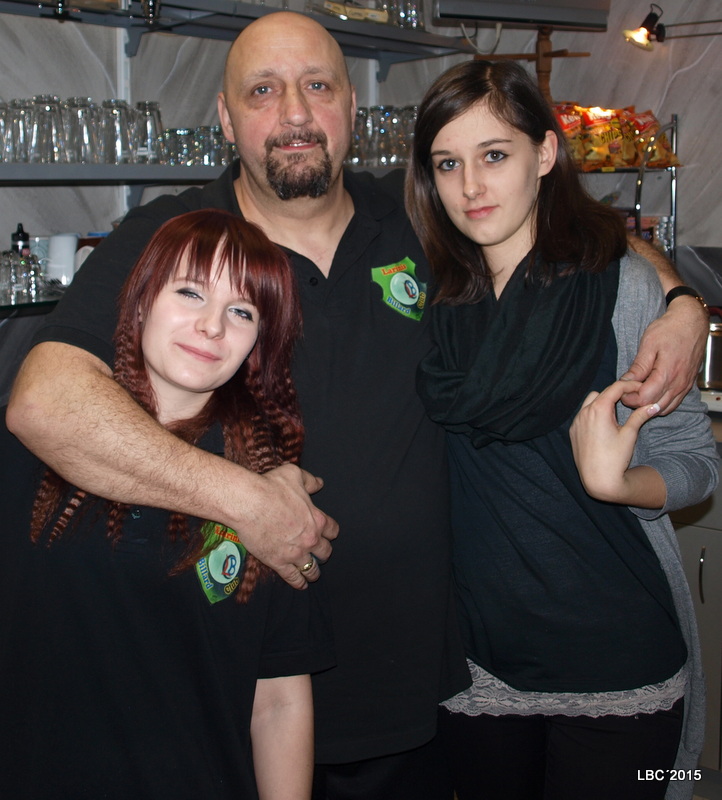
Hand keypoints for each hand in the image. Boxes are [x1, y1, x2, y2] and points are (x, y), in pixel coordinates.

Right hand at [234, 463, 337, 589]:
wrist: (249, 502)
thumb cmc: (271, 486)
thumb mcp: (294, 475)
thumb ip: (309, 481)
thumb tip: (319, 483)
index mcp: (316, 519)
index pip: (332, 530)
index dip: (330, 532)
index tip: (328, 534)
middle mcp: (310, 538)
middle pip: (325, 551)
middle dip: (323, 552)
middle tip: (319, 553)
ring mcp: (295, 553)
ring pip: (312, 568)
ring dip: (314, 571)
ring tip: (313, 574)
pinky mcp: (278, 562)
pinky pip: (293, 577)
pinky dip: (299, 583)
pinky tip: (301, 585)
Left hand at [569, 379, 663, 505]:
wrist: (598, 479)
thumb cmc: (615, 458)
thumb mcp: (630, 434)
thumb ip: (640, 416)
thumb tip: (654, 405)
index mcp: (598, 409)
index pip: (615, 387)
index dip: (630, 385)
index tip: (640, 388)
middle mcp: (584, 412)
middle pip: (601, 393)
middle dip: (615, 394)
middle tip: (630, 400)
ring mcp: (576, 422)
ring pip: (589, 402)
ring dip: (602, 403)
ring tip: (616, 413)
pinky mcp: (573, 431)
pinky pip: (582, 415)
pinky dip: (593, 414)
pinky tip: (603, 424)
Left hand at [621, 295, 707, 413]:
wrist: (691, 322)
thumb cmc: (670, 329)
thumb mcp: (649, 344)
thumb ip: (638, 367)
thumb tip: (625, 381)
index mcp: (667, 374)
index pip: (644, 399)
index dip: (629, 397)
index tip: (622, 389)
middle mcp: (678, 384)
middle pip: (653, 406)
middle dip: (636, 402)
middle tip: (627, 390)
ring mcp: (684, 386)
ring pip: (664, 408)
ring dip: (648, 405)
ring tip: (638, 391)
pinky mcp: (687, 385)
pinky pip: (673, 403)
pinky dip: (660, 403)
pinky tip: (651, 393)